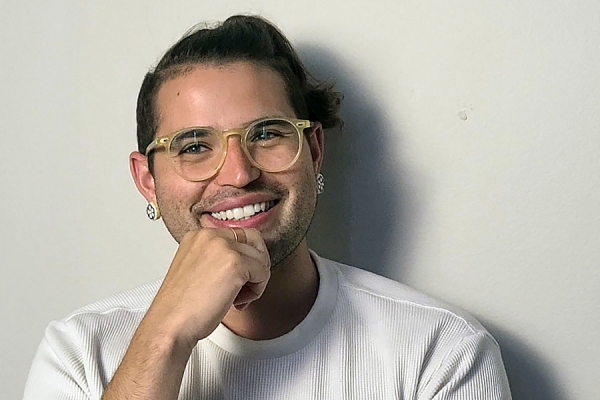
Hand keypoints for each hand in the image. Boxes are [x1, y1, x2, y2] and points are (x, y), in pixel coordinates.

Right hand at [143, 228, 270, 350]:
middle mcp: (211, 235)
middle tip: (244, 287)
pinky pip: (263, 273)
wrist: (170, 325)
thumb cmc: (182, 307)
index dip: (247, 257)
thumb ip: (218, 258)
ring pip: (261, 259)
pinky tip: (237, 302)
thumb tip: (246, 259)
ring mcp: (224, 247)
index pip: (241, 234)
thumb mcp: (198, 269)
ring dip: (256, 282)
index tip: (242, 276)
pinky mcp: (235, 264)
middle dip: (256, 266)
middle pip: (255, 241)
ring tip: (236, 298)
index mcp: (200, 235)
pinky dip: (256, 291)